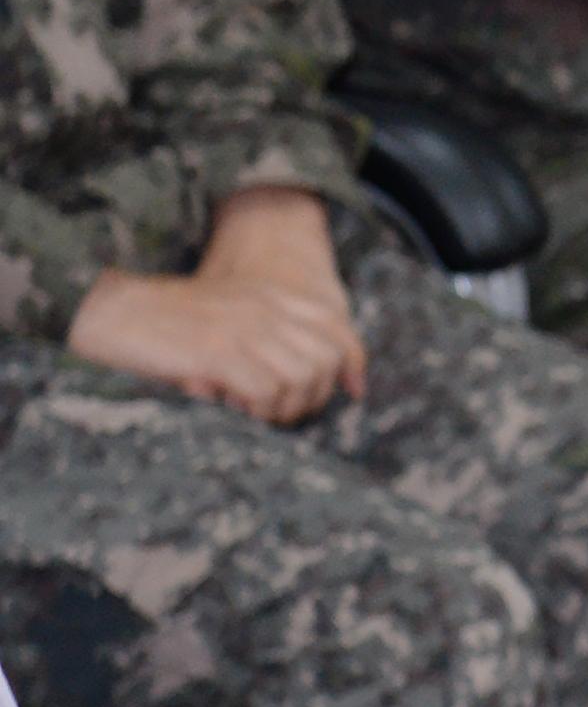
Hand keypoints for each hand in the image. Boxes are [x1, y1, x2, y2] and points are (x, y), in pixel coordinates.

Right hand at [67, 185, 363, 423]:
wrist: (113, 311)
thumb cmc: (166, 322)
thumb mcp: (230, 315)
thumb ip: (268, 336)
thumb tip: (307, 382)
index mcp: (274, 296)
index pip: (338, 327)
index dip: (353, 363)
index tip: (354, 391)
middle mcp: (268, 310)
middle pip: (326, 361)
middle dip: (313, 396)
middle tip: (280, 410)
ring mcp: (246, 330)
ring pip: (303, 379)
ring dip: (284, 407)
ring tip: (253, 410)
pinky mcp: (220, 353)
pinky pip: (267, 392)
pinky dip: (259, 410)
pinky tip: (234, 408)